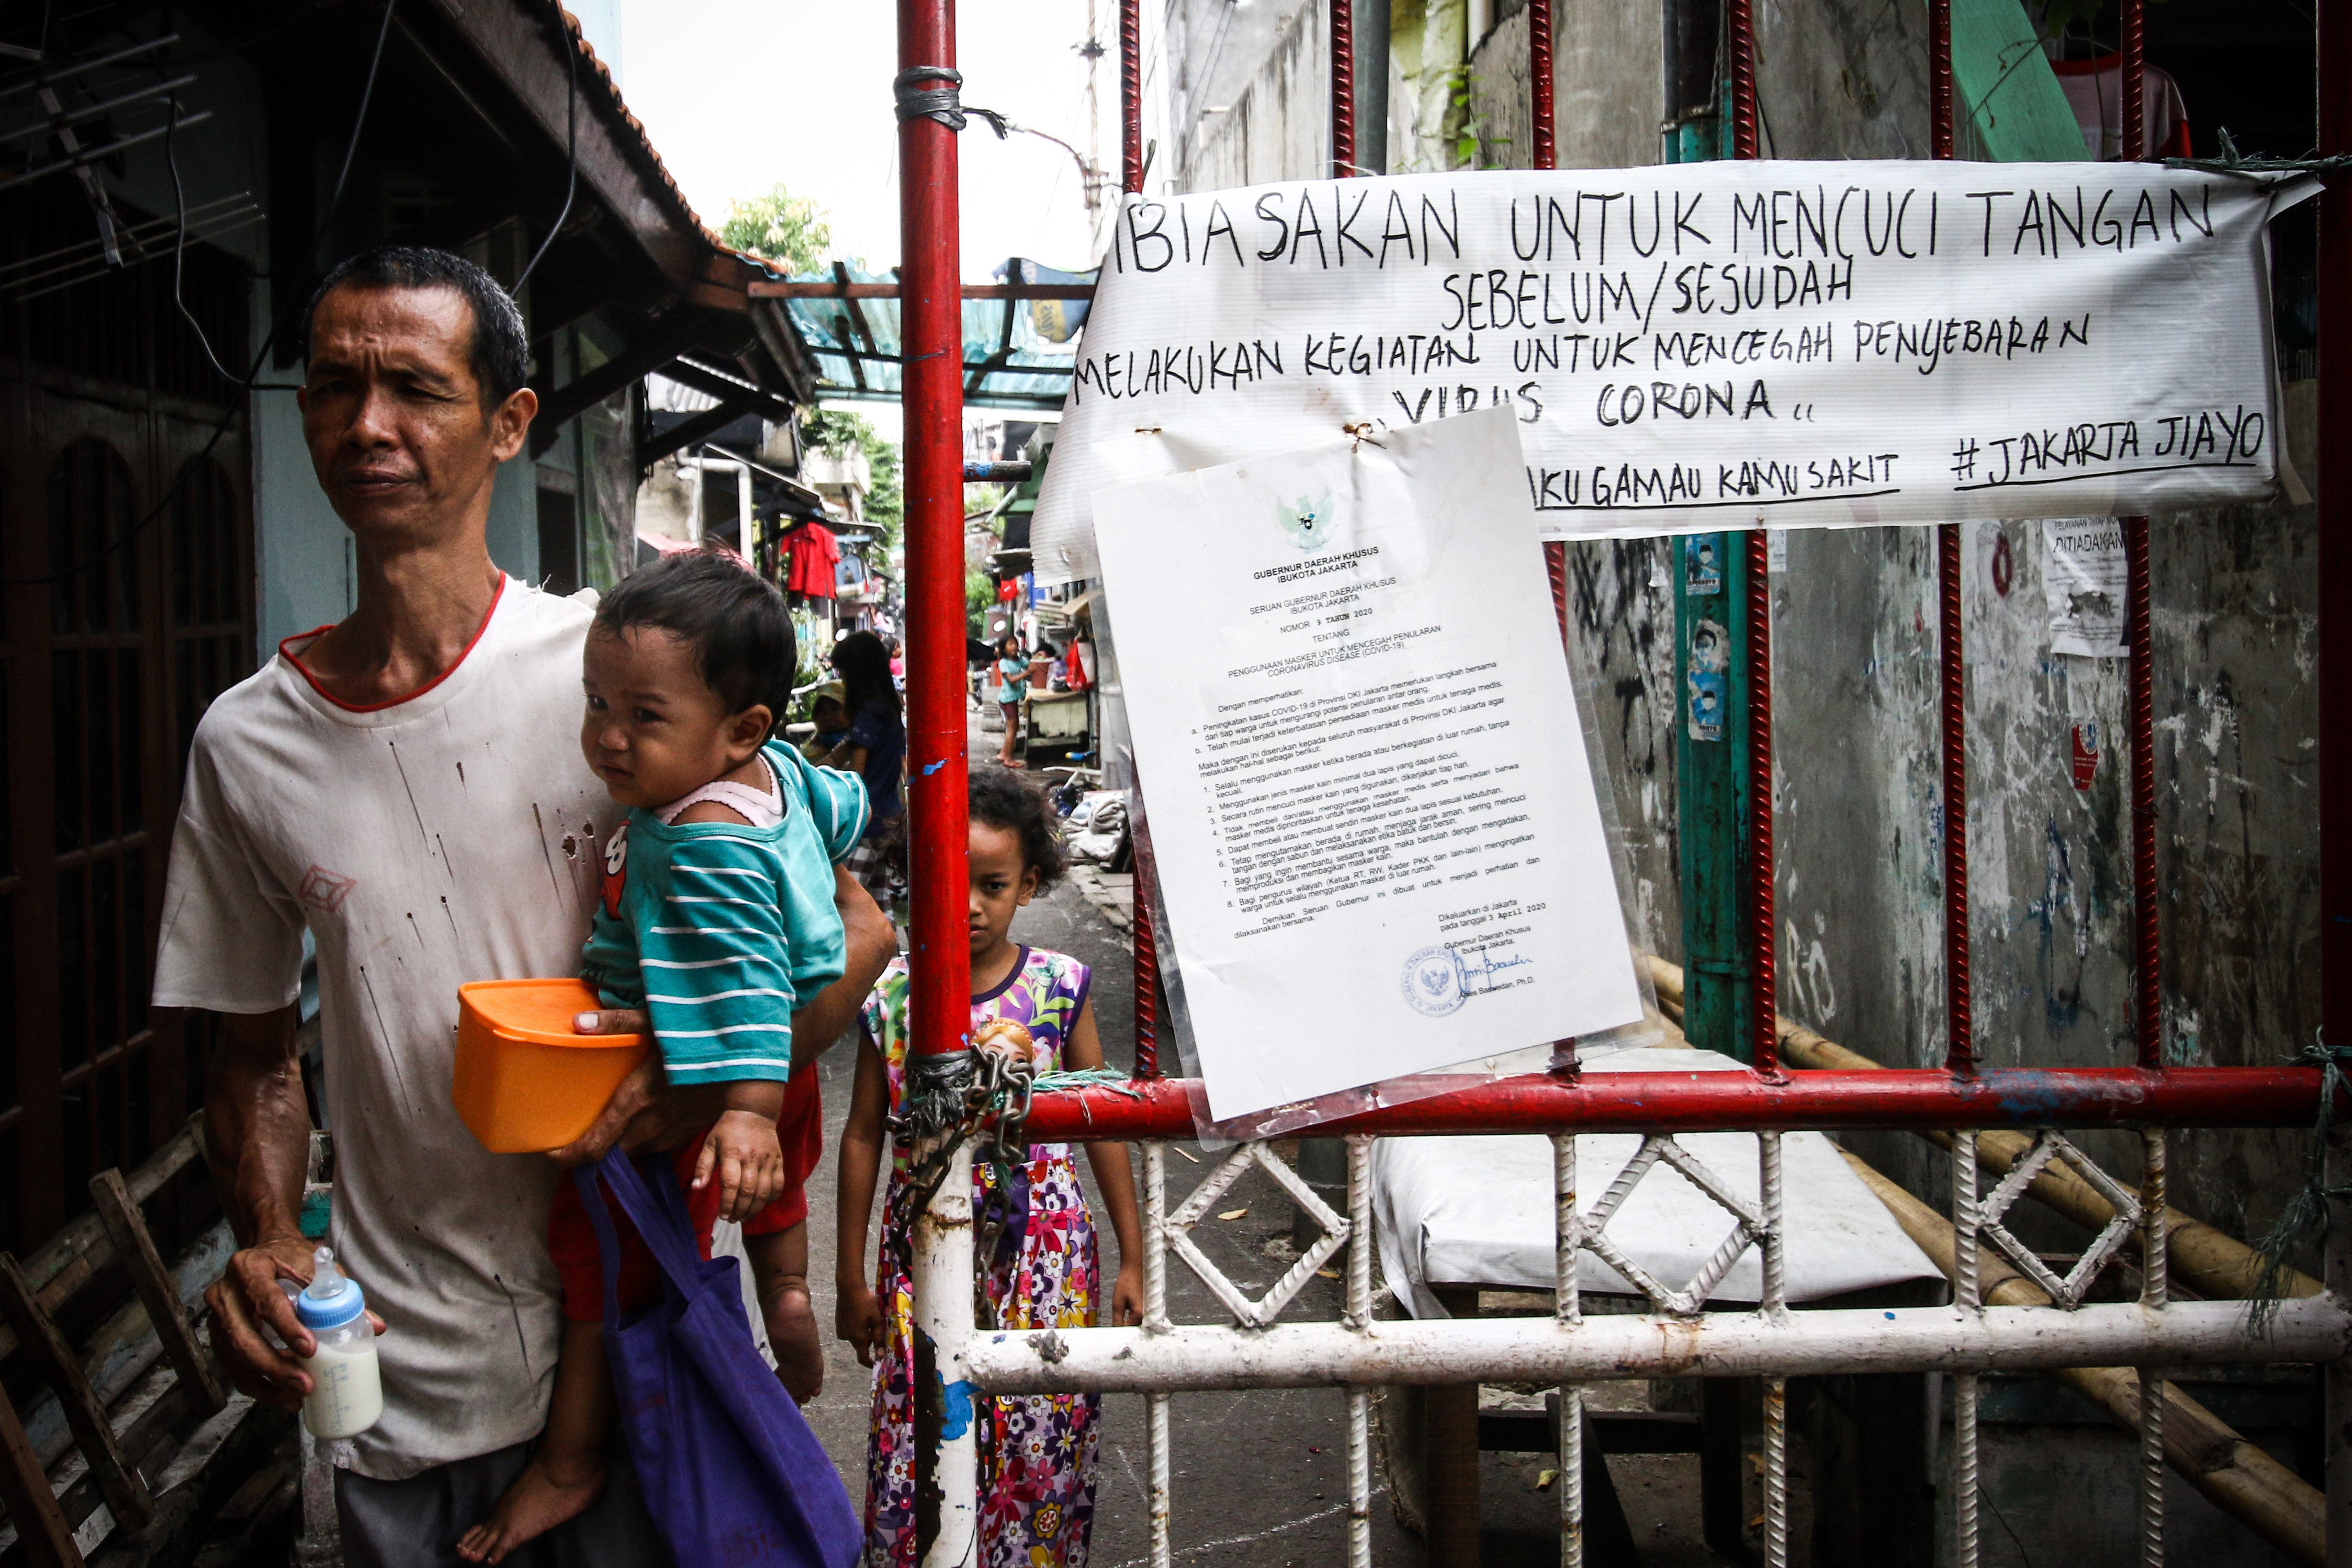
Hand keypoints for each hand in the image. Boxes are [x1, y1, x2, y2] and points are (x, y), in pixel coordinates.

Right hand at [202, 1234, 382, 1408]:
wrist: (262, 1252)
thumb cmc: (289, 1258)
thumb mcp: (315, 1266)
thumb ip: (342, 1294)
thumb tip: (375, 1327)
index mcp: (249, 1267)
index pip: (266, 1301)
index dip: (286, 1328)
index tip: (310, 1348)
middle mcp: (225, 1293)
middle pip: (243, 1337)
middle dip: (275, 1367)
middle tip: (304, 1385)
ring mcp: (217, 1316)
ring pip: (235, 1358)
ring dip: (266, 1383)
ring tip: (295, 1398)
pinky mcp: (217, 1335)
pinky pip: (233, 1367)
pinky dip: (257, 1385)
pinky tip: (280, 1395)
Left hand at [550, 1011, 726, 1166]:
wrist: (748, 1069)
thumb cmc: (699, 1044)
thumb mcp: (657, 1024)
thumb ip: (616, 1023)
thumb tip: (576, 1023)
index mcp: (634, 1102)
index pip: (592, 1147)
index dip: (567, 1157)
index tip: (550, 1153)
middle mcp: (647, 1126)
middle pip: (606, 1156)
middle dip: (586, 1154)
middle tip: (570, 1139)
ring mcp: (667, 1135)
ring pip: (629, 1153)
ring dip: (612, 1149)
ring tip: (600, 1133)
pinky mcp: (683, 1136)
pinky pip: (651, 1148)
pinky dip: (636, 1144)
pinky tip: (636, 1126)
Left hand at [692, 1111, 784, 1222]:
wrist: (754, 1112)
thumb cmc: (727, 1130)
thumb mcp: (710, 1143)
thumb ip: (702, 1166)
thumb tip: (696, 1188)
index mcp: (732, 1153)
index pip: (731, 1184)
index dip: (727, 1203)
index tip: (722, 1216)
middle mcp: (752, 1158)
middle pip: (748, 1192)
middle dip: (739, 1210)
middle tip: (731, 1219)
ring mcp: (768, 1160)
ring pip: (764, 1192)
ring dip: (754, 1209)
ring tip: (744, 1217)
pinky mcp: (779, 1161)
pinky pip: (779, 1185)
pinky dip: (771, 1199)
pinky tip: (760, 1205)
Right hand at [835, 1280, 885, 1367]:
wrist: (849, 1287)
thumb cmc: (866, 1302)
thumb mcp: (876, 1319)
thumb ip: (878, 1338)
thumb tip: (880, 1355)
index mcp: (858, 1338)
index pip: (862, 1358)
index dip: (870, 1363)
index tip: (877, 1362)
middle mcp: (847, 1337)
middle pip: (860, 1345)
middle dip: (869, 1341)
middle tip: (877, 1328)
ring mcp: (841, 1330)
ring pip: (855, 1337)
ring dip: (862, 1333)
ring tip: (868, 1318)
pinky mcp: (838, 1323)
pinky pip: (849, 1331)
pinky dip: (855, 1327)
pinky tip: (858, 1315)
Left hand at [1111, 1259, 1145, 1327]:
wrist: (1136, 1268)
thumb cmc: (1126, 1283)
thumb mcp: (1118, 1302)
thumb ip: (1117, 1319)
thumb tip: (1115, 1332)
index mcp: (1140, 1314)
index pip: (1129, 1330)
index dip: (1121, 1333)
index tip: (1112, 1334)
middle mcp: (1148, 1315)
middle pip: (1137, 1329)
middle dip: (1127, 1330)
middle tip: (1116, 1330)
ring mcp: (1151, 1311)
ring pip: (1140, 1324)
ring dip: (1132, 1325)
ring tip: (1121, 1324)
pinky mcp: (1151, 1307)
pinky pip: (1144, 1318)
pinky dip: (1136, 1319)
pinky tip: (1128, 1317)